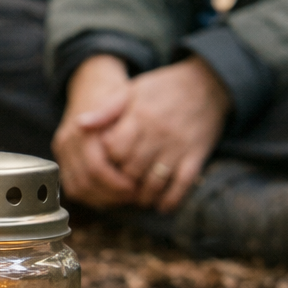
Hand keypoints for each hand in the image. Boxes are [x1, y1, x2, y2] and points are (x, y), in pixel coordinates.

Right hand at [52, 54, 139, 208]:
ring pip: (78, 189)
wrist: (92, 87)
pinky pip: (73, 187)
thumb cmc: (113, 94)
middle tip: (133, 197)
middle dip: (112, 194)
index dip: (117, 183)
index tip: (136, 187)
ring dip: (102, 198)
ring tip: (123, 198)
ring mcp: (62, 152)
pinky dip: (91, 196)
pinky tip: (110, 195)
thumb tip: (101, 133)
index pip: (96, 168)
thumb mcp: (121, 99)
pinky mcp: (62, 159)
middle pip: (86, 182)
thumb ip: (112, 114)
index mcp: (80, 131)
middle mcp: (67, 143)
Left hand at [84, 56, 230, 212]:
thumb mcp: (133, 90)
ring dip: (143, 196)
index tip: (105, 164)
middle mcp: (158, 133)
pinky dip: (170, 200)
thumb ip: (107, 109)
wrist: (207, 83)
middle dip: (122, 182)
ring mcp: (178, 146)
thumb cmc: (163, 88)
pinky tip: (161, 205)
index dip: (106, 161)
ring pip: (154, 182)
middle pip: (132, 170)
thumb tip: (80, 124)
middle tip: (118, 187)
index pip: (115, 149)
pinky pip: (182, 185)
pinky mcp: (196, 156)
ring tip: (136, 198)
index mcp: (140, 116)